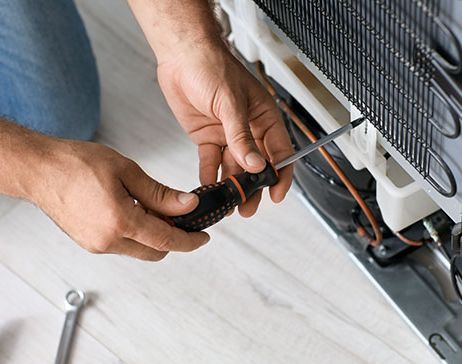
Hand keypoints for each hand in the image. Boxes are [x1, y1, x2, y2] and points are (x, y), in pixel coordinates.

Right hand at [33, 139, 209, 260]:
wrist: (38, 170)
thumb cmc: (76, 163)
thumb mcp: (126, 171)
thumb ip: (160, 193)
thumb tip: (187, 205)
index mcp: (120, 222)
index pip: (166, 241)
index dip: (190, 241)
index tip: (204, 237)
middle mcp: (107, 240)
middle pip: (156, 251)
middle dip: (173, 237)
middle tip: (178, 213)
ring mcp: (97, 245)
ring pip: (139, 249)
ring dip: (153, 234)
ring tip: (150, 205)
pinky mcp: (89, 244)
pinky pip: (123, 245)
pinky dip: (136, 233)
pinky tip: (132, 209)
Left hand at [156, 44, 293, 216]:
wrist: (181, 56)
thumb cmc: (212, 66)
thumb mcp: (230, 103)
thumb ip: (241, 136)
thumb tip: (254, 165)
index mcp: (264, 118)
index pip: (279, 153)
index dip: (280, 175)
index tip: (276, 194)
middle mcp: (248, 130)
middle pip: (255, 167)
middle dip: (252, 189)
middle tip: (247, 208)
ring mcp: (227, 135)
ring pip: (233, 168)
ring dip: (230, 186)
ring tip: (226, 204)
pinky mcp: (207, 138)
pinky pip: (211, 162)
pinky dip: (209, 176)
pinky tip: (208, 187)